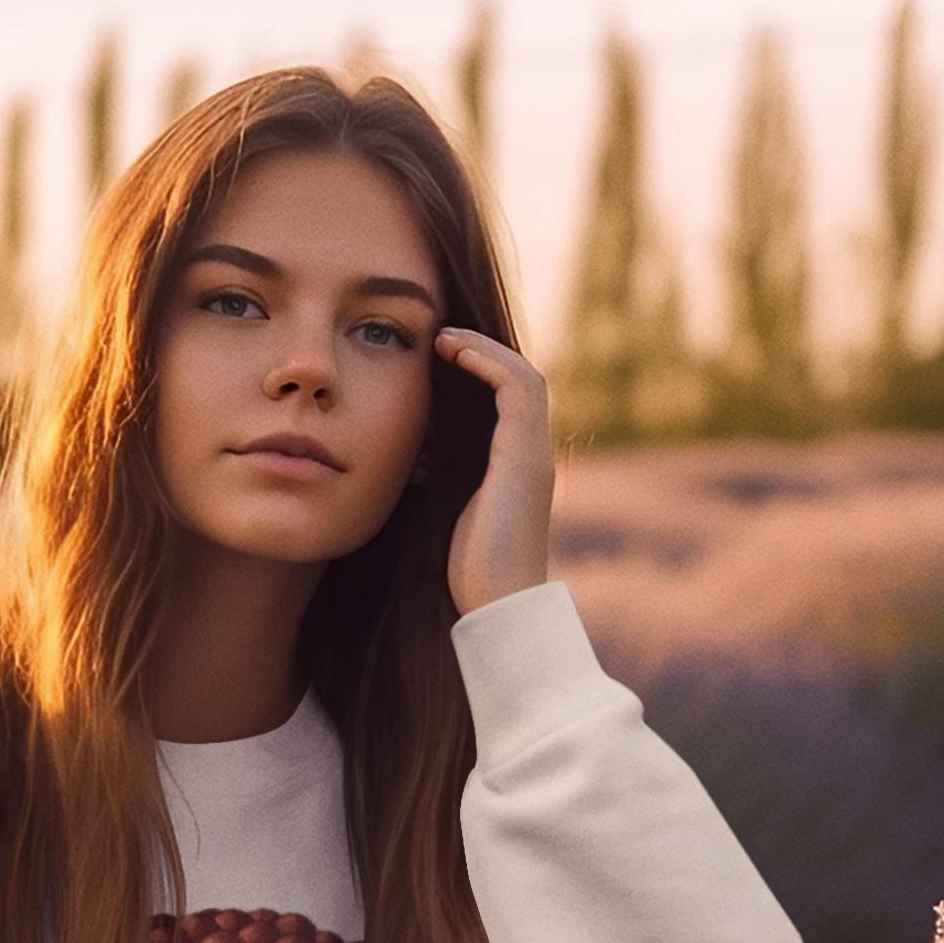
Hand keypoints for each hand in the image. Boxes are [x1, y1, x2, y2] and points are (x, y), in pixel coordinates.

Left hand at [433, 324, 555, 618]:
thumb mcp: (445, 511)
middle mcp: (531, 454)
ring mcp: (534, 453)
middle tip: (438, 337)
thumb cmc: (467, 573)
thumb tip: (409, 460)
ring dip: (485, 349)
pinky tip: (455, 351)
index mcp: (514, 468)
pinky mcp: (527, 455)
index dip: (476, 372)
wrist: (497, 606)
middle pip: (518, 381)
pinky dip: (489, 362)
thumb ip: (439, 480)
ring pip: (524, 376)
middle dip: (481, 352)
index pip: (505, 402)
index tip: (436, 358)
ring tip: (444, 337)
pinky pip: (518, 388)